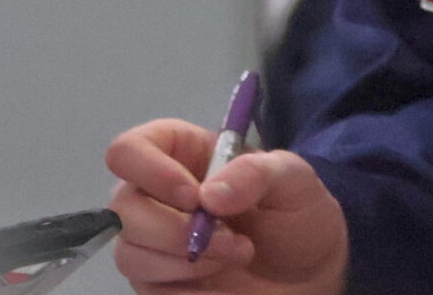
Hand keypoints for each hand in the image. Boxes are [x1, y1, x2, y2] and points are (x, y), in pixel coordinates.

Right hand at [106, 119, 347, 294]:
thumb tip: (210, 194)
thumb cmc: (296, 216)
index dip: (151, 172)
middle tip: (231, 239)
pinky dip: (192, 291)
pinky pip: (152, 291)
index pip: (128, 151)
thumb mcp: (294, 180)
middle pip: (123, 208)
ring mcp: (152, 244)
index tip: (194, 197)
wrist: (309, 276)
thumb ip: (257, 172)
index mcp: (179, 155)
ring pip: (131, 255)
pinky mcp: (159, 284)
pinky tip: (224, 283)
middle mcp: (155, 197)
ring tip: (236, 257)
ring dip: (188, 263)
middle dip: (176, 229)